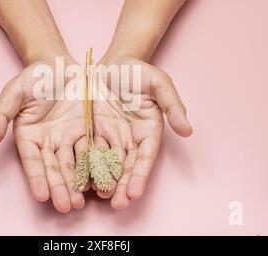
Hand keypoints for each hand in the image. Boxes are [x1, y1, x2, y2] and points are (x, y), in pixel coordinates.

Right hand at [0, 58, 85, 212]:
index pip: (32, 160)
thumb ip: (2, 113)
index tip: (41, 195)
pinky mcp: (87, 132)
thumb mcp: (14, 91)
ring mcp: (69, 139)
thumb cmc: (34, 77)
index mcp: (29, 136)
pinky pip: (93, 150)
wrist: (60, 66)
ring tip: (83, 201)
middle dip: (60, 188)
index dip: (36, 177)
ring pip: (75, 164)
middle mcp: (49, 142)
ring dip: (78, 184)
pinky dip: (97, 166)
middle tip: (67, 206)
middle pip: (54, 168)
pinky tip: (102, 180)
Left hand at [92, 56, 191, 208]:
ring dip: (103, 181)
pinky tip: (80, 179)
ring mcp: (109, 137)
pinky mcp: (91, 132)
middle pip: (126, 166)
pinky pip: (87, 151)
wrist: (110, 63)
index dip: (140, 175)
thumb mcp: (158, 82)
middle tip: (117, 204)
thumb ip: (173, 104)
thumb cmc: (137, 71)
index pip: (145, 157)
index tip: (134, 192)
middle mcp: (129, 139)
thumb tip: (188, 130)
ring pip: (106, 163)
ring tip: (98, 196)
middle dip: (122, 186)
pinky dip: (85, 166)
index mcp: (148, 131)